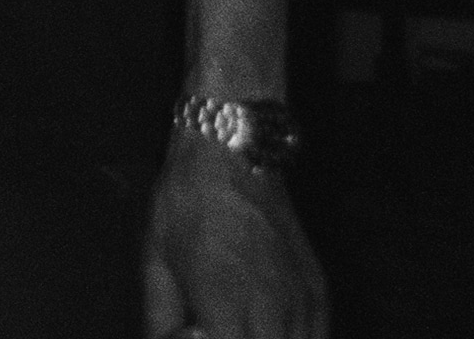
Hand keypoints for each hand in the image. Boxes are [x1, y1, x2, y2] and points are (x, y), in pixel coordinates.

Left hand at [142, 129, 326, 338]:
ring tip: (236, 323)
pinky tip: (266, 330)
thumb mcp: (155, 259)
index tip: (195, 331)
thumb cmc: (188, 202)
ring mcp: (302, 301)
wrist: (235, 153)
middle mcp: (273, 308)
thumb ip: (162, 317)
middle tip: (213, 326)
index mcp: (226, 301)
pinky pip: (315, 335)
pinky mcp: (318, 291)